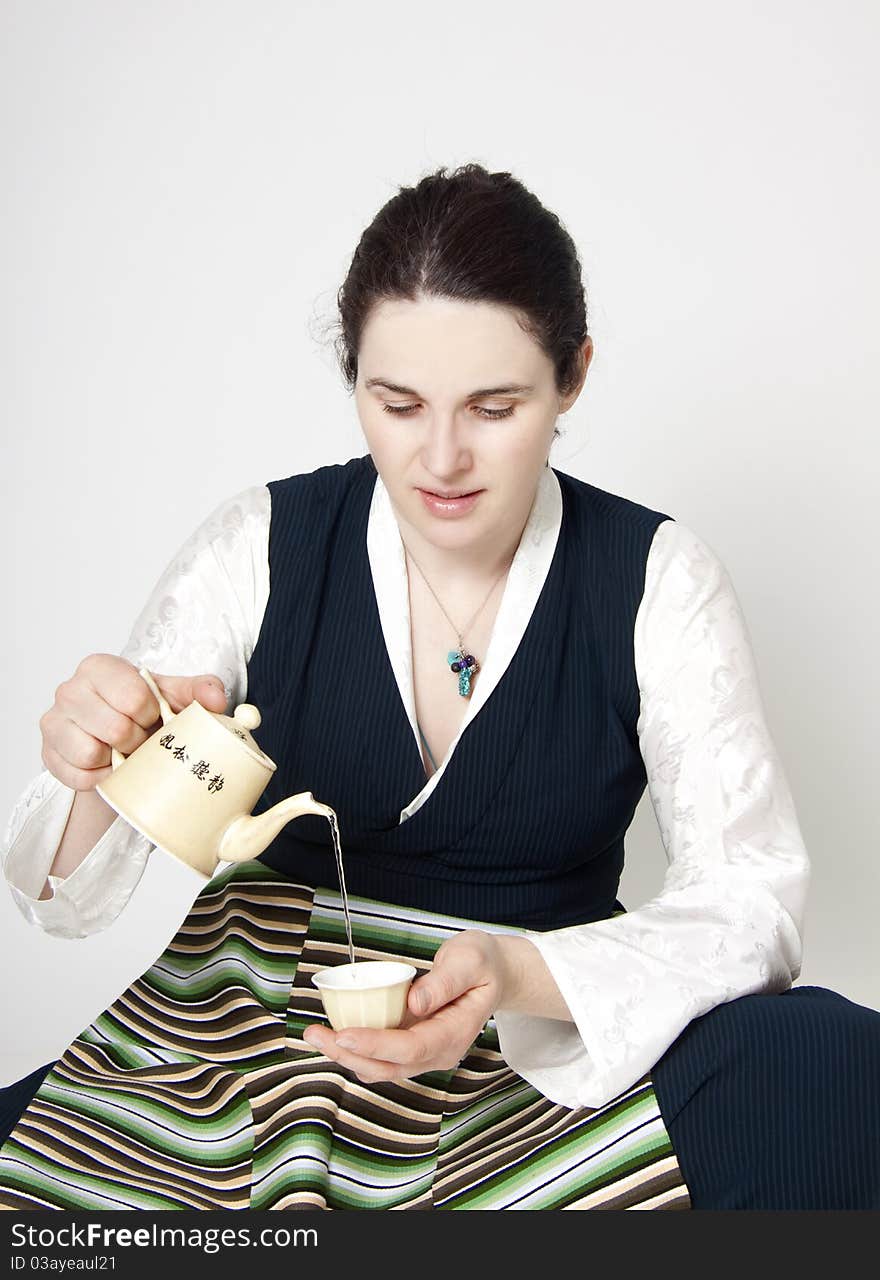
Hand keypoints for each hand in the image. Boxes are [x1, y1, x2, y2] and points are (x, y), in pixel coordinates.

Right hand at [39, 653, 227, 790]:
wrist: (119, 742)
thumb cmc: (145, 713)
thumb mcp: (175, 696)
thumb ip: (200, 691)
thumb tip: (216, 700)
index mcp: (101, 667)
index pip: (133, 696)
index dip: (151, 714)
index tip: (153, 716)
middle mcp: (70, 689)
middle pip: (115, 728)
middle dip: (137, 741)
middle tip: (142, 739)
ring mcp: (53, 721)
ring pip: (91, 753)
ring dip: (117, 760)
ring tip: (124, 751)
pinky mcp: (48, 753)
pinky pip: (78, 776)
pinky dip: (100, 778)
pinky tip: (109, 766)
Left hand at [302, 929, 512, 1083]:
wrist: (493, 974)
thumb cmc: (482, 964)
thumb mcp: (469, 960)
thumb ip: (445, 981)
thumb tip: (415, 1003)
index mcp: (456, 1033)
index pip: (412, 1047)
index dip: (376, 1045)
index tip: (344, 1034)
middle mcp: (438, 1052)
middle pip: (389, 1066)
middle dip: (348, 1055)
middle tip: (315, 1033)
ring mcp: (424, 1052)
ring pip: (380, 1067)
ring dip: (346, 1056)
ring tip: (315, 1034)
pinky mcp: (411, 1045)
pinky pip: (379, 1056)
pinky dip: (354, 1048)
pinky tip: (333, 1031)